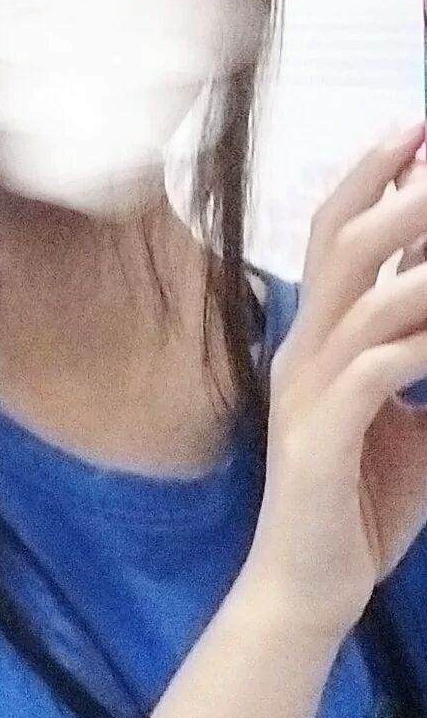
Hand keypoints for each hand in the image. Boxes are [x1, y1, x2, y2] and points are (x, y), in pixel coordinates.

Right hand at [246, 122, 426, 641]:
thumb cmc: (360, 501)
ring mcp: (304, 391)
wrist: (307, 587)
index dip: (375, 177)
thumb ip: (426, 360)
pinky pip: (372, 373)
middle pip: (341, 244)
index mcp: (318, 338)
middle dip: (395, 188)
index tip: (419, 129)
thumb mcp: (410, 419)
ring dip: (417, 256)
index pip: (338, 237)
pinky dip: (416, 345)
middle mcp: (303, 350)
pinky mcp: (318, 440)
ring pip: (360, 298)